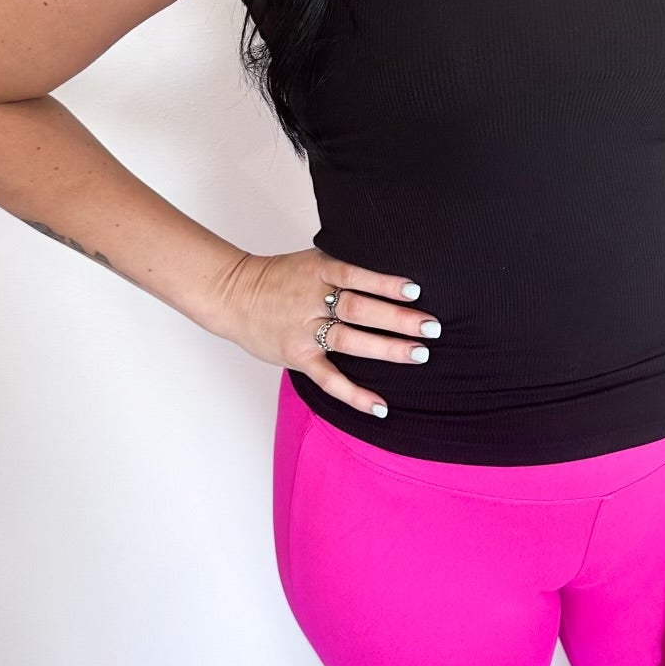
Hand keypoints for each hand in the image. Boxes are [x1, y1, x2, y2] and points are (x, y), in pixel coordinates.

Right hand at [220, 247, 441, 417]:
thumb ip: (344, 267)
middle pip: (358, 309)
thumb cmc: (280, 278)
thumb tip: (390, 272)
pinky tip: (380, 405)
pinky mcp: (298, 357)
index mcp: (317, 271)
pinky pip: (328, 379)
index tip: (415, 290)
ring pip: (349, 341)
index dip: (385, 284)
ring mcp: (304, 330)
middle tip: (431, 327)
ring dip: (386, 349)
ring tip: (418, 354)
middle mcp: (311, 300)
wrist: (233, 295)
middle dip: (397, 318)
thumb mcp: (312, 260)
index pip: (355, 276)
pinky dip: (354, 394)